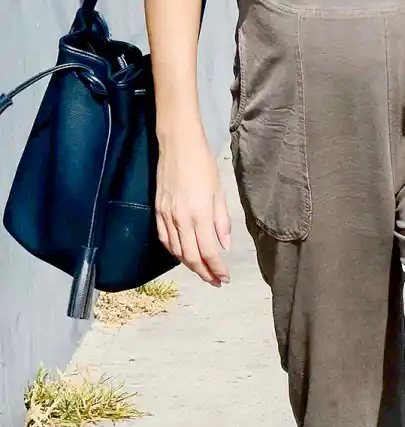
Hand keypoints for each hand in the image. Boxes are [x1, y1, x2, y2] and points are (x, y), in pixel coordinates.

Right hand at [155, 127, 231, 285]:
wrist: (178, 145)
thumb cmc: (203, 164)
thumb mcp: (219, 190)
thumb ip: (221, 220)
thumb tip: (223, 245)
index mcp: (200, 214)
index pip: (209, 251)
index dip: (217, 268)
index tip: (224, 278)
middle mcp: (182, 219)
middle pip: (191, 256)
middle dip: (204, 272)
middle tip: (215, 281)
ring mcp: (167, 216)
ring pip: (177, 251)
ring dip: (190, 265)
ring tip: (202, 270)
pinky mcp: (157, 211)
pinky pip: (165, 239)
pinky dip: (174, 251)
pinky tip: (182, 254)